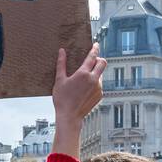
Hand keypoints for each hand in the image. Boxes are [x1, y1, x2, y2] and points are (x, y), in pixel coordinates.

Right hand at [50, 43, 106, 157]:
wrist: (69, 116)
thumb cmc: (62, 99)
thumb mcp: (59, 80)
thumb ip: (61, 64)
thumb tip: (62, 51)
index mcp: (83, 74)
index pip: (92, 56)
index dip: (95, 49)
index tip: (96, 44)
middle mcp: (94, 79)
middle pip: (103, 63)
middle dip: (99, 59)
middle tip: (92, 60)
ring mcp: (98, 88)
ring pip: (100, 74)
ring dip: (95, 72)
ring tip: (83, 78)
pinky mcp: (100, 95)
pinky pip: (99, 84)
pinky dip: (94, 82)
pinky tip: (84, 89)